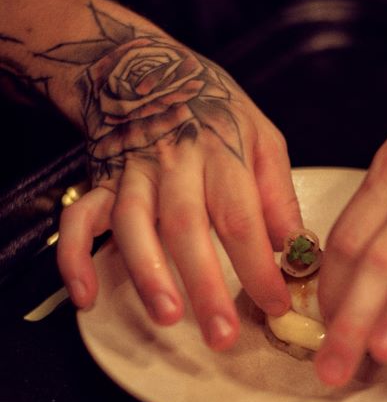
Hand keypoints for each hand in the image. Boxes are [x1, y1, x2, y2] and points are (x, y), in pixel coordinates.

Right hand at [55, 29, 301, 349]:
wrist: (145, 67)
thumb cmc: (215, 110)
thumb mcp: (262, 137)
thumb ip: (278, 193)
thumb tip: (297, 247)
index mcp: (222, 155)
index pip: (242, 218)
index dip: (259, 265)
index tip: (278, 303)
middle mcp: (174, 165)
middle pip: (188, 229)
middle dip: (206, 286)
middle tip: (223, 334)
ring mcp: (132, 174)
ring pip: (134, 227)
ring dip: (148, 275)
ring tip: (168, 318)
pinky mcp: (99, 181)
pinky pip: (78, 220)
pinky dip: (76, 258)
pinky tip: (86, 297)